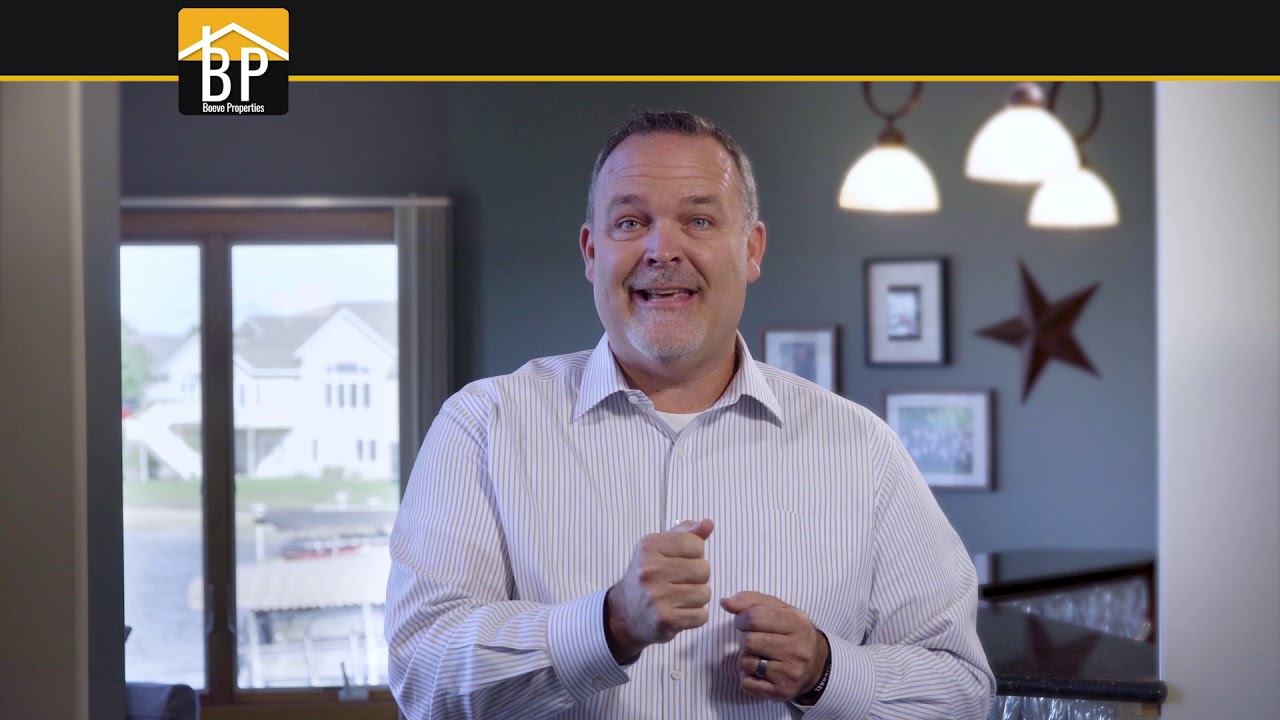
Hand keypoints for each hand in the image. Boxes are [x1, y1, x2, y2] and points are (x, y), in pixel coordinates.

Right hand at [604, 518, 713, 662]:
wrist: (625, 613)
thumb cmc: (648, 575)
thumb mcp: (660, 548)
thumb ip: (686, 534)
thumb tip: (708, 523)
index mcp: (649, 546)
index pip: (696, 544)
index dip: (693, 554)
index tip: (677, 562)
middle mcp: (650, 570)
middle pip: (703, 569)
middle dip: (697, 577)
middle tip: (677, 582)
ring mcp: (657, 597)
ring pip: (705, 593)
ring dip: (697, 597)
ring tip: (678, 598)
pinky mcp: (665, 620)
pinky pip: (702, 615)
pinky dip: (695, 616)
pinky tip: (678, 612)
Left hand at [720, 591, 828, 702]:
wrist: (815, 666)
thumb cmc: (791, 633)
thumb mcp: (779, 610)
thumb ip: (751, 601)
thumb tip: (725, 603)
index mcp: (797, 624)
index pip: (755, 617)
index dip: (741, 618)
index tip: (744, 622)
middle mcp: (797, 650)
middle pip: (749, 641)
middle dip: (744, 639)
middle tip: (753, 639)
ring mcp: (790, 673)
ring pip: (746, 663)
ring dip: (745, 658)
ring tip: (759, 656)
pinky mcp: (781, 692)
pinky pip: (747, 684)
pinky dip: (747, 677)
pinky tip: (759, 672)